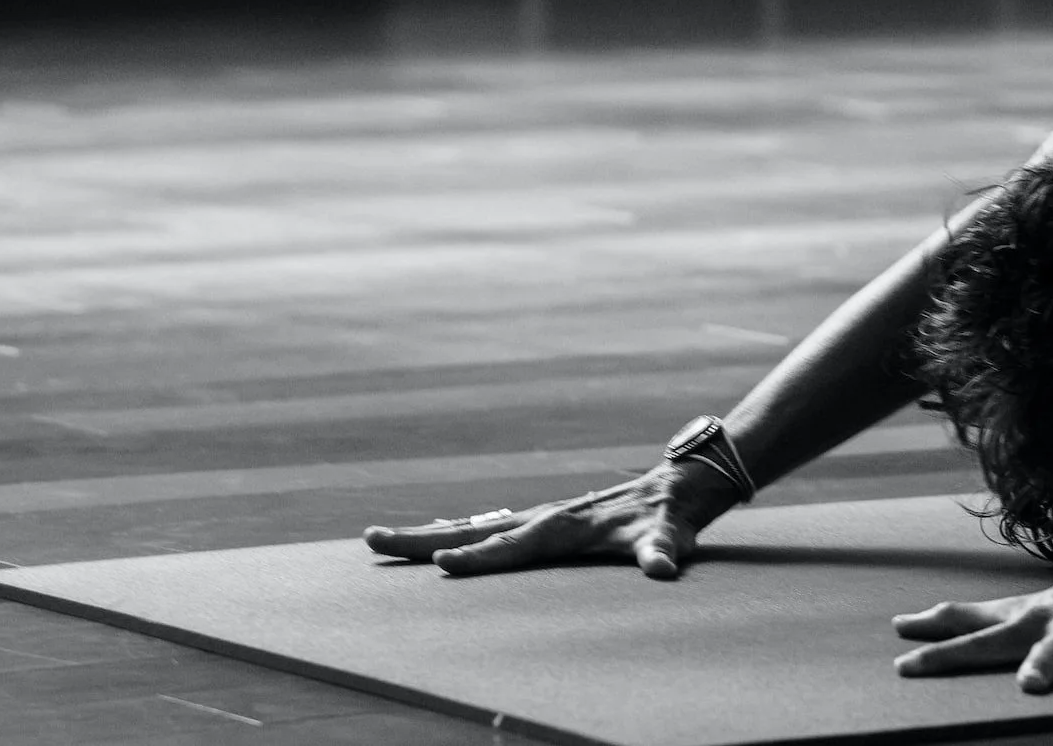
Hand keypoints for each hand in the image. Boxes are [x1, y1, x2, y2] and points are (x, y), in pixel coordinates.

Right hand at [362, 463, 735, 579]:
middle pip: (474, 530)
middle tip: (372, 540)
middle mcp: (544, 518)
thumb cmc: (672, 518)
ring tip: (381, 539)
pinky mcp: (544, 521)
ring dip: (428, 534)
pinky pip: (488, 529)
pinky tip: (435, 540)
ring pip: (474, 526)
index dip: (480, 558)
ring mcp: (540, 517)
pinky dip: (455, 533)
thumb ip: (663, 552)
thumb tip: (662, 567)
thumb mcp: (670, 537)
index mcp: (564, 526)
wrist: (680, 485)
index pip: (513, 546)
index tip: (444, 565)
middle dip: (423, 539)